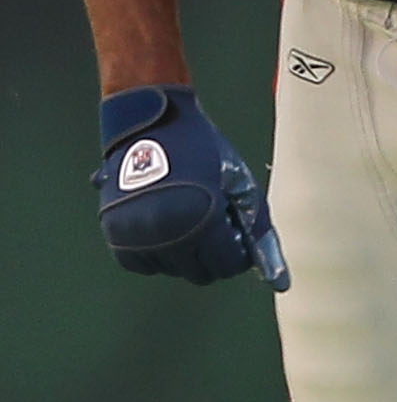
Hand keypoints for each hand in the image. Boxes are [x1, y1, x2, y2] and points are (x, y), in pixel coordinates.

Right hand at [95, 86, 289, 288]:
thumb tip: (278, 282)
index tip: (232, 232)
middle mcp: (169, 231)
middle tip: (209, 224)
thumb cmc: (203, 149)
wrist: (152, 119)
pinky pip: (138, 263)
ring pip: (170, 270)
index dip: (236, 251)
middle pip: (199, 273)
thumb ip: (258, 232)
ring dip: (181, 254)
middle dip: (211, 255)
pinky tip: (162, 227)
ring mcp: (138, 232)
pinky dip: (152, 253)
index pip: (228, 265)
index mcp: (204, 218)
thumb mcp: (240, 185)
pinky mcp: (114, 229)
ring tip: (183, 219)